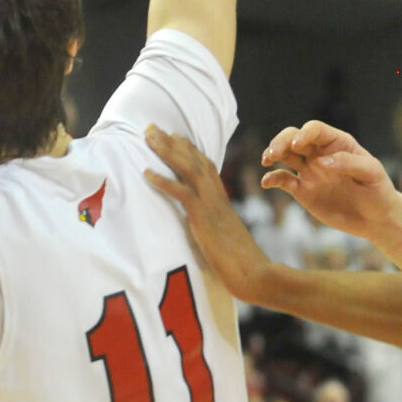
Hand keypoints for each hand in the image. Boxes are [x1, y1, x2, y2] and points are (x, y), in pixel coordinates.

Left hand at [143, 126, 270, 302]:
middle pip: (193, 160)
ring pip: (188, 169)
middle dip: (171, 142)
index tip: (173, 135)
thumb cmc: (240, 262)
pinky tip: (146, 172)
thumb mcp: (223, 235)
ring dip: (166, 150)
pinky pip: (181, 194)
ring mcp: (211, 205)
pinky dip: (163, 181)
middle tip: (151, 127)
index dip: (188, 149)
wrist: (255, 274)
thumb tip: (200, 224)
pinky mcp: (204, 218)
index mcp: (221, 199)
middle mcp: (216, 196)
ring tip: (147, 136)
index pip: (205, 165)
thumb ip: (212, 224)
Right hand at [261, 121, 396, 238]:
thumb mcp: (371, 173)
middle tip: (273, 153)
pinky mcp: (302, 190)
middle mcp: (319, 154)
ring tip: (266, 160)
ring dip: (272, 154)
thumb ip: (348, 163)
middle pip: (293, 138)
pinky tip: (266, 182)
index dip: (304, 134)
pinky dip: (272, 179)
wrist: (377, 218)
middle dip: (281, 142)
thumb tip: (321, 162)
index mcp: (336, 143)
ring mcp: (309, 171)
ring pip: (285, 155)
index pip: (315, 130)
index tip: (298, 145)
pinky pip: (283, 180)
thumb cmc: (378, 190)